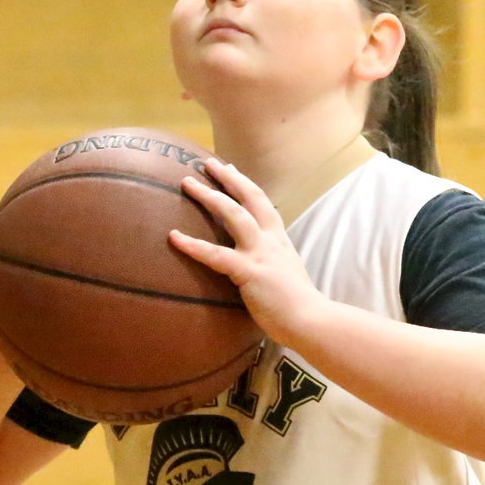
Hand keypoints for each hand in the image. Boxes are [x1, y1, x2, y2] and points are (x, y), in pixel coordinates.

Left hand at [172, 158, 325, 347]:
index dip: (244, 184)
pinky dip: (193, 245)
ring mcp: (260, 254)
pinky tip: (174, 237)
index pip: (262, 203)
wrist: (311, 321)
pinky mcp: (249, 272)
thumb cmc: (297, 306)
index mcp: (280, 241)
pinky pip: (215, 255)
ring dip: (209, 196)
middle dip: (227, 178)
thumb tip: (257, 266)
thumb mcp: (285, 275)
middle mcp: (271, 241)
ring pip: (233, 215)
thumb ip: (270, 264)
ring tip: (187, 183)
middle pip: (248, 198)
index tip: (230, 168)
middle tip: (206, 163)